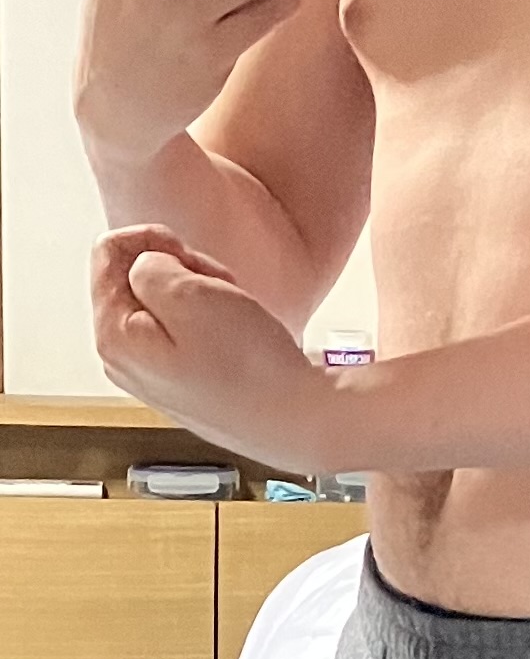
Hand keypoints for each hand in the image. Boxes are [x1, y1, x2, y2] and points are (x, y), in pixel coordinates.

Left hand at [90, 223, 330, 469]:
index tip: (187, 255)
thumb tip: (145, 265)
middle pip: (135, 277)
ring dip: (200, 292)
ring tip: (228, 312)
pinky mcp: (183, 380)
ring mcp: (154, 373)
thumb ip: (148, 266)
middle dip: (178, 268)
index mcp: (114, 337)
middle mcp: (125, 360)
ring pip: (165, 301)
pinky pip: (186, 328)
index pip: (107, 252)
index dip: (151, 240)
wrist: (294, 418)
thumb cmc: (247, 368)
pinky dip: (210, 317)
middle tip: (214, 288)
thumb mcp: (188, 294)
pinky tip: (233, 332)